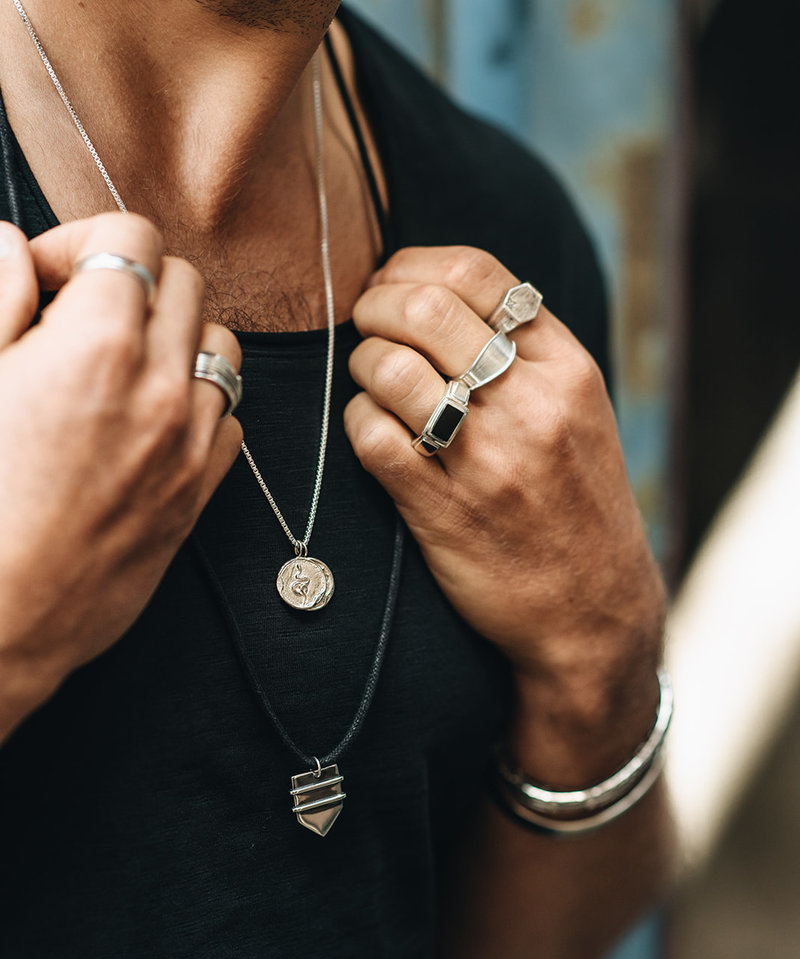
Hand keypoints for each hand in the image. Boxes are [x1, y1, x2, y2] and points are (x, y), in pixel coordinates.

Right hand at [0, 215, 241, 738]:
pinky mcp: (198, 493)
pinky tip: (149, 421)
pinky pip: (228, 418)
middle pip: (186, 284)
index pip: (134, 241)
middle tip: (77, 321)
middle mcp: (160, 388)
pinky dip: (199, 403)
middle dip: (133, 285)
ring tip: (121, 367)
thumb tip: (10, 243)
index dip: (81, 246)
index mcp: (97, 347)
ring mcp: (187, 443)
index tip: (45, 282)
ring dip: (177, 339)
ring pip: (221, 347)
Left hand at [345, 247, 664, 733]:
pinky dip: (358, 420)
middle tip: (367, 324)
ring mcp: (486, 459)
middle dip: (375, 305)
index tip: (394, 286)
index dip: (414, 266)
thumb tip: (439, 291)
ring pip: (390, 368)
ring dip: (363, 363)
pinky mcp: (442, 510)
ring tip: (372, 380)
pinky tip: (373, 429)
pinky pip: (372, 437)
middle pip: (424, 308)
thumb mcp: (578, 411)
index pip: (476, 272)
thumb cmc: (577, 500)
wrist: (593, 608)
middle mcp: (530, 405)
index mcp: (566, 368)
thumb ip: (525, 350)